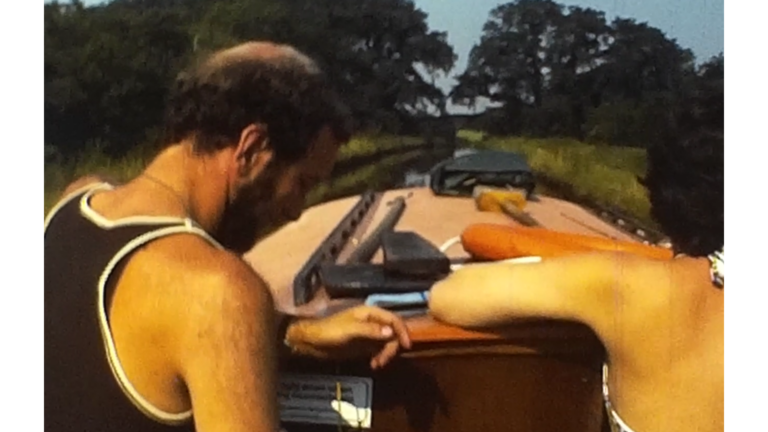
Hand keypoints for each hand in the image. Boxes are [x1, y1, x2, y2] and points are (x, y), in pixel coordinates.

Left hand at [286, 306, 411, 369]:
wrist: (312, 342)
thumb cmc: (329, 331)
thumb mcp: (350, 330)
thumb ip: (370, 330)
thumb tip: (390, 332)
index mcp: (370, 313)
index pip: (393, 319)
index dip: (402, 331)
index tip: (406, 345)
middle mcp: (372, 322)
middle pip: (392, 333)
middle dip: (392, 347)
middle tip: (383, 361)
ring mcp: (369, 334)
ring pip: (387, 343)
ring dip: (386, 354)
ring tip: (376, 364)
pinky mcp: (364, 345)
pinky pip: (379, 350)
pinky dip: (380, 357)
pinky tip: (373, 364)